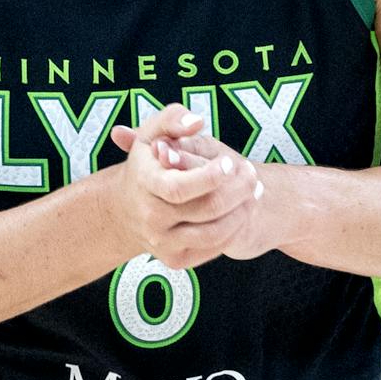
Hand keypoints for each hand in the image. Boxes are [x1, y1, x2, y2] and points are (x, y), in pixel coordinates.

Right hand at [145, 124, 284, 262]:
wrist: (127, 209)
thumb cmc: (148, 164)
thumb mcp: (152, 134)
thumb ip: (173, 119)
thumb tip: (196, 122)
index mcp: (144, 183)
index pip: (181, 187)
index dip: (212, 176)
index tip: (232, 162)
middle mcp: (150, 217)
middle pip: (207, 208)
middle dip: (238, 190)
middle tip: (252, 174)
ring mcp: (162, 242)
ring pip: (215, 233)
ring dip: (242, 210)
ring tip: (253, 191)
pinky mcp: (175, 260)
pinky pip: (214, 248)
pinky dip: (233, 228)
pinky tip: (241, 209)